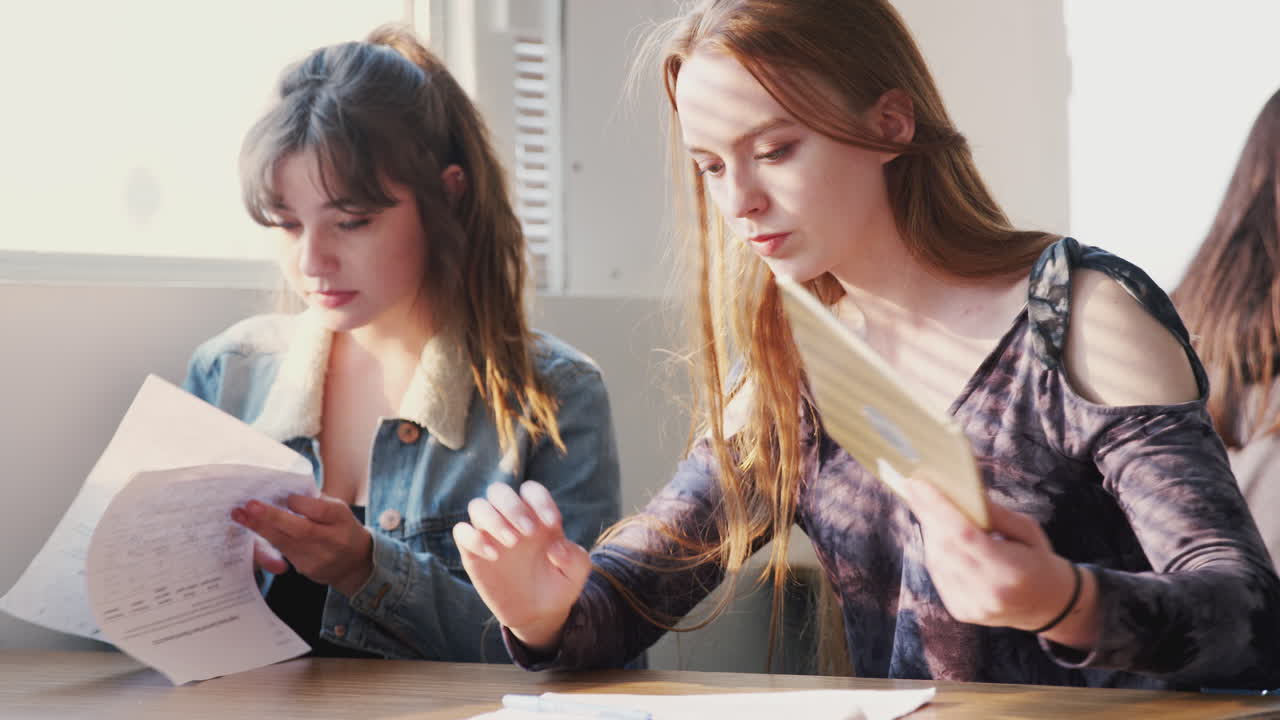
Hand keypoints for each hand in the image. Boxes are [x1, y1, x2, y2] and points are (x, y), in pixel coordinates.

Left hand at [231, 494, 373, 597]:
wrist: (355, 563)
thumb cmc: (341, 528)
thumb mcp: (338, 510)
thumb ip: (315, 502)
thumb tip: (283, 491)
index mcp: (341, 519)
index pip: (320, 510)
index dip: (300, 504)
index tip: (284, 495)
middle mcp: (332, 540)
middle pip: (301, 529)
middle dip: (272, 517)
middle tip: (250, 505)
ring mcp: (319, 557)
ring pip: (286, 543)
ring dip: (260, 529)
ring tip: (240, 516)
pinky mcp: (307, 569)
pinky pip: (283, 552)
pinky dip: (266, 540)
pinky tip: (252, 528)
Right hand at [453, 481, 591, 652]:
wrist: (537, 615)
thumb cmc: (558, 587)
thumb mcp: (576, 573)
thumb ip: (575, 557)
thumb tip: (556, 546)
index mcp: (536, 517)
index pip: (531, 491)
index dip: (540, 500)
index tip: (553, 524)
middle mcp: (509, 521)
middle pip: (498, 491)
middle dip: (513, 506)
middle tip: (528, 532)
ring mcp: (490, 536)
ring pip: (477, 506)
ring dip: (493, 519)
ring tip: (512, 543)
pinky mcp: (473, 554)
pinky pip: (461, 532)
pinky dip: (473, 538)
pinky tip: (494, 556)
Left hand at [899, 475, 1099, 649]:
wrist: (1046, 604)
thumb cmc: (1036, 559)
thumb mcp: (1027, 530)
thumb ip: (995, 513)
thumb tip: (961, 491)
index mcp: (1010, 571)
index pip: (965, 535)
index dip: (939, 507)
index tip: (919, 483)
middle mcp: (988, 593)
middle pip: (945, 546)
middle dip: (927, 514)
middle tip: (915, 488)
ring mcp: (972, 606)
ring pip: (937, 560)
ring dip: (929, 531)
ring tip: (925, 506)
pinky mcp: (961, 611)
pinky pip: (938, 573)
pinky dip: (935, 550)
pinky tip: (936, 533)